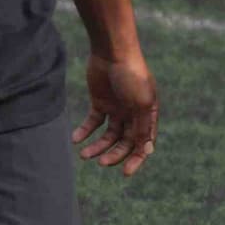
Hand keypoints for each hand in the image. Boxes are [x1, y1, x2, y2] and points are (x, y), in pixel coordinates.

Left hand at [75, 53, 157, 176]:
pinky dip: (85, 132)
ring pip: (107, 136)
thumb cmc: (132, 75)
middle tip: (101, 162)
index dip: (136, 160)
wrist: (112, 51)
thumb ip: (143, 128)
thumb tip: (147, 151)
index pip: (143, 144)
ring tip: (85, 155)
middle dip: (114, 155)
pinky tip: (76, 139)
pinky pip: (92, 123)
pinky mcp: (100, 103)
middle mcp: (133, 115)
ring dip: (97, 147)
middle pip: (124, 143)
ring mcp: (116, 109)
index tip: (126, 173)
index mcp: (148, 116)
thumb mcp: (141, 104)